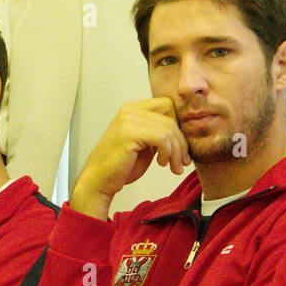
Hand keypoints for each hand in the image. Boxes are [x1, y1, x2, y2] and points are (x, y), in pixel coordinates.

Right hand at [72, 99, 190, 219]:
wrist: (100, 180)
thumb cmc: (122, 164)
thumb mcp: (145, 143)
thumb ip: (159, 132)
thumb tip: (185, 133)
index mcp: (133, 109)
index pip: (168, 105)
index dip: (178, 125)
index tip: (179, 147)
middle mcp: (129, 110)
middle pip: (171, 119)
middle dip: (181, 143)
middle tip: (182, 162)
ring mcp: (128, 120)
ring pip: (168, 130)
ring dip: (176, 152)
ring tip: (173, 167)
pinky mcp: (129, 134)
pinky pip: (161, 139)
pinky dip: (167, 153)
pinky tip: (161, 163)